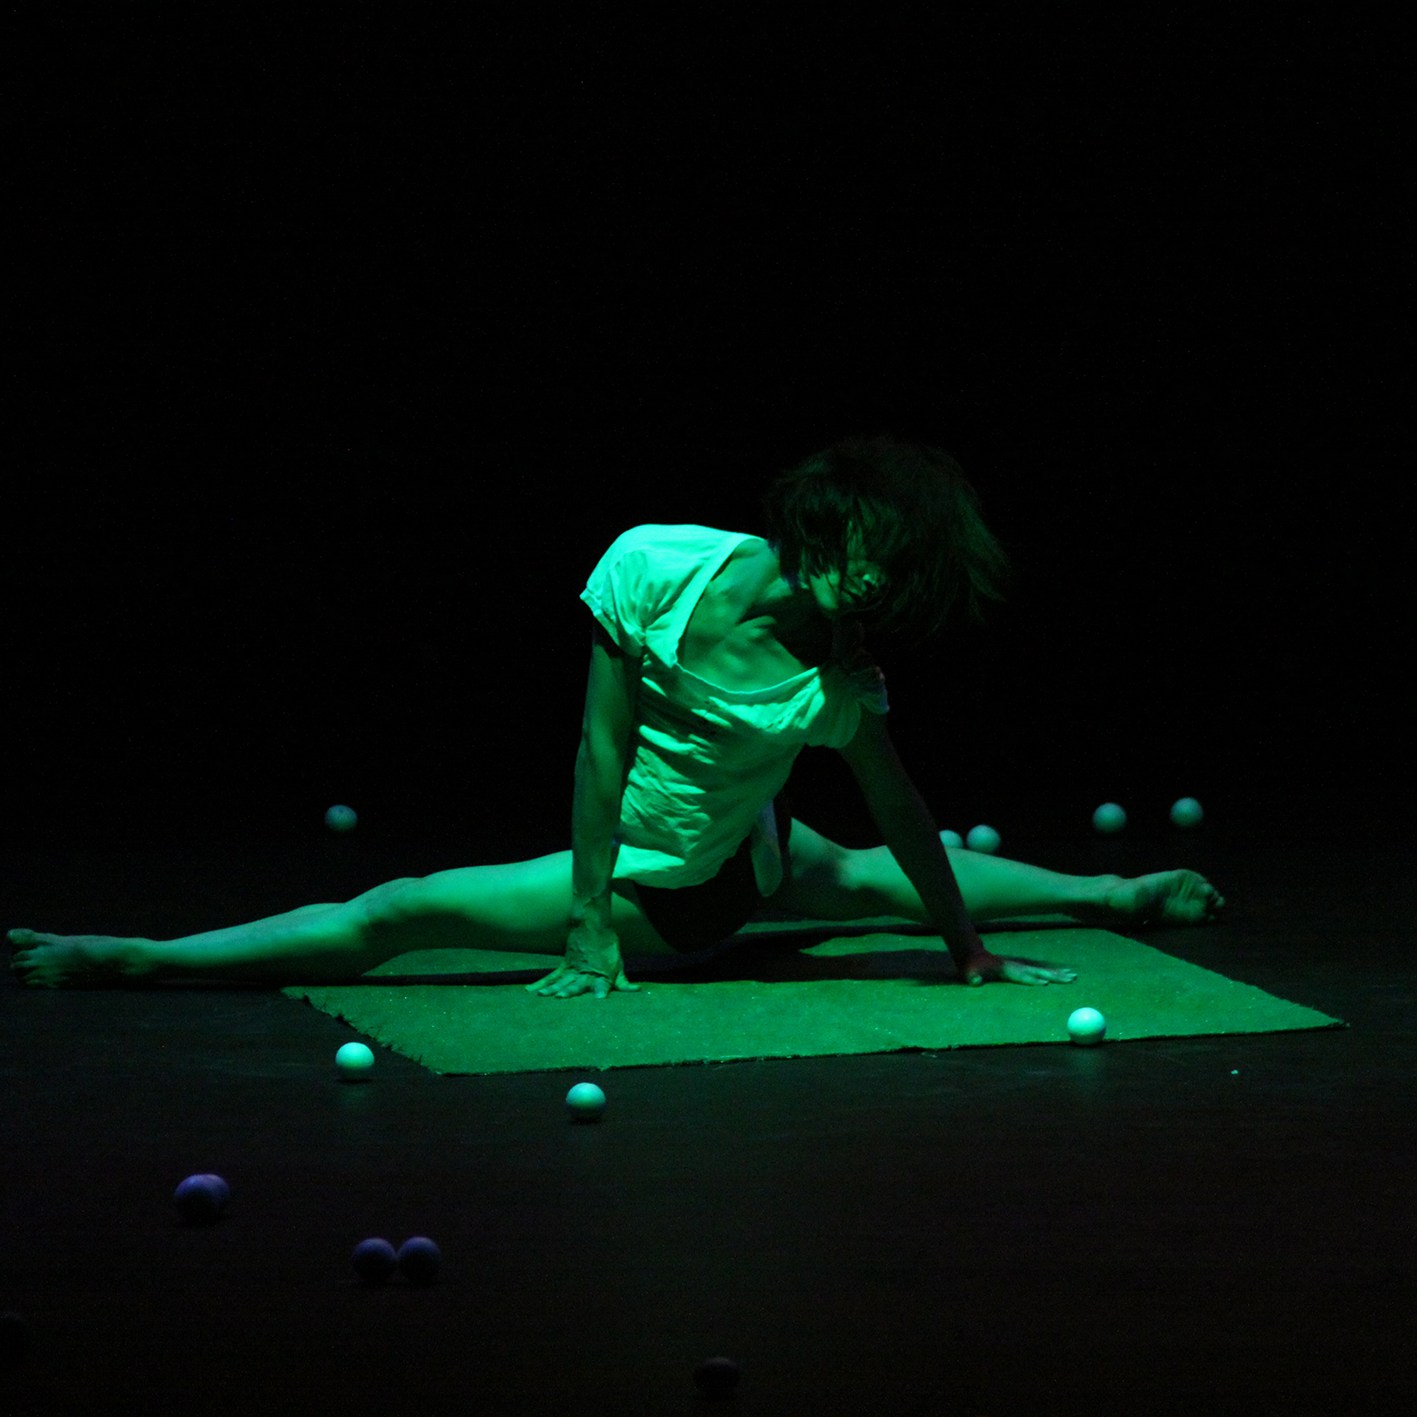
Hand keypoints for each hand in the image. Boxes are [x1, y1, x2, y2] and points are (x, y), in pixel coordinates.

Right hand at [527, 923, 641, 999]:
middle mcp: (586, 973)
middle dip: (569, 991)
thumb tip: (638, 990)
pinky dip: (541, 983)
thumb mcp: (619, 965)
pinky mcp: (565, 964)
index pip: (603, 985)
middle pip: (577, 983)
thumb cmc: (608, 947)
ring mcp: (573, 968)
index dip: (601, 991)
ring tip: (543, 996)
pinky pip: (552, 975)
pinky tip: (530, 990)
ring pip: (561, 980)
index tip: (600, 998)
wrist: (593, 925)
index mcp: (602, 974)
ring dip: (552, 987)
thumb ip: (624, 982)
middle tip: (560, 997)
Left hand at [960, 949, 1076, 986]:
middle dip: (1054, 976)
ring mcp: (1021, 965)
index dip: (1033, 980)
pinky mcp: (1022, 967)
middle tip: (1070, 979)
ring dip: (1058, 973)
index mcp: (1007, 970)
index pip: (1023, 976)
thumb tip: (974, 981)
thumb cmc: (972, 965)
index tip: (1045, 983)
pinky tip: (1062, 974)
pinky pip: (1040, 970)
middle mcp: (1017, 967)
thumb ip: (972, 977)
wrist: (973, 951)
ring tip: (1073, 976)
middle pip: (1038, 972)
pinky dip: (1052, 972)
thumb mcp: (969, 972)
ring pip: (1043, 970)